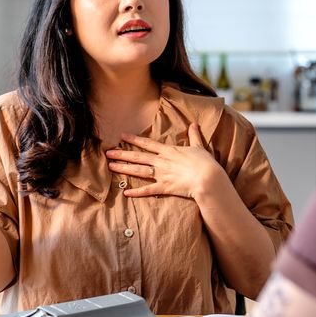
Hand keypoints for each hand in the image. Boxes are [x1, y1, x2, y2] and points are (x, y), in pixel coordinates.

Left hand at [105, 123, 224, 199]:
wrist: (207, 178)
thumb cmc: (205, 162)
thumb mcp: (199, 146)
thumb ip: (194, 136)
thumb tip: (193, 124)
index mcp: (169, 151)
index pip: (148, 144)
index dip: (134, 139)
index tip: (122, 136)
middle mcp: (162, 161)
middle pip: (138, 156)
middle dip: (122, 154)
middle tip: (108, 153)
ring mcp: (162, 175)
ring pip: (139, 171)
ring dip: (124, 168)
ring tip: (111, 167)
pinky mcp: (164, 187)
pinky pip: (147, 190)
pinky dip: (136, 192)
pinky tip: (126, 193)